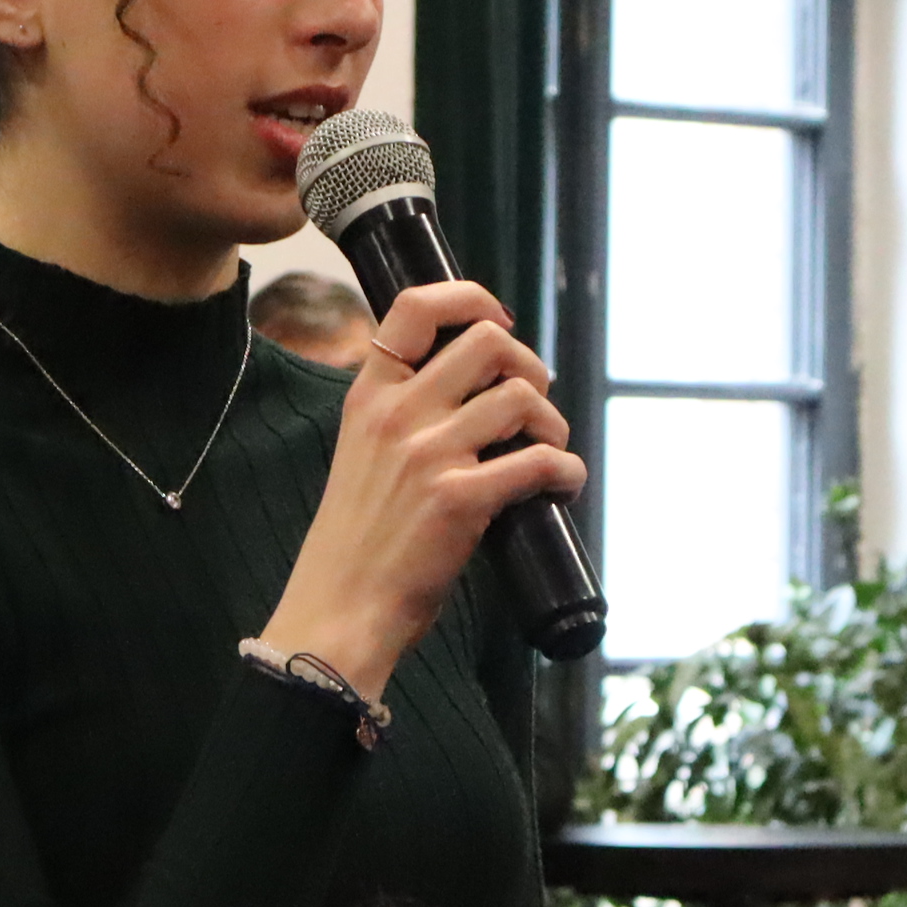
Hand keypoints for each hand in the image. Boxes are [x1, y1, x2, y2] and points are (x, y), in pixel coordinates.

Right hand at [263, 281, 581, 700]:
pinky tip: (562, 486)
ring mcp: (427, 454)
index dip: (471, 299)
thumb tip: (470, 395)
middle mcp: (397, 413)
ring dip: (553, 423)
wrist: (340, 607)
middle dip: (528, 366)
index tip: (499, 322)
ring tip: (548, 451)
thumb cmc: (355, 541)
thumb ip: (400, 416)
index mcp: (368, 396)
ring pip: (521, 397)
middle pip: (488, 341)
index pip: (415, 306)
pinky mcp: (460, 499)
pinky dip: (567, 471)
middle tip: (532, 404)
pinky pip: (539, 461)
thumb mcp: (360, 454)